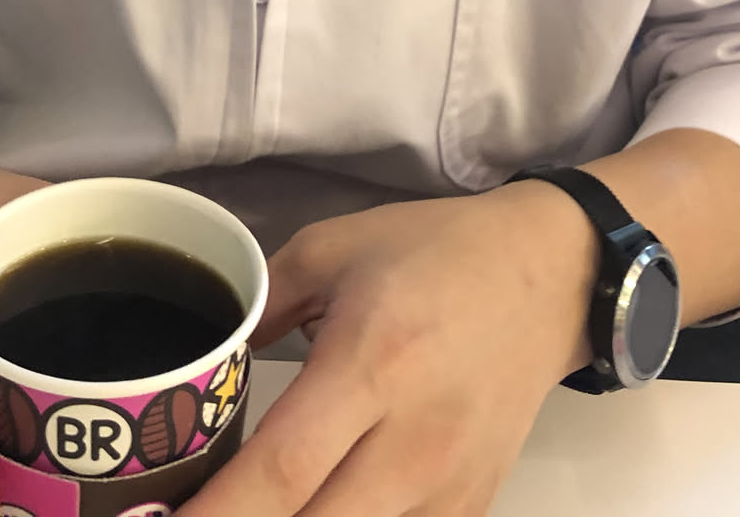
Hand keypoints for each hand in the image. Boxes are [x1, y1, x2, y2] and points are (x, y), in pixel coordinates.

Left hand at [183, 182, 594, 516]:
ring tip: (250, 505)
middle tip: (190, 515)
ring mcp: (448, 491)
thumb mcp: (332, 249)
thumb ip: (258, 306)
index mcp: (371, 364)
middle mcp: (413, 444)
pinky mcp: (470, 511)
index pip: (283, 469)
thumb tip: (197, 364)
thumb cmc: (433, 253)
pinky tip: (312, 506)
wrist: (549, 275)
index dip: (216, 514)